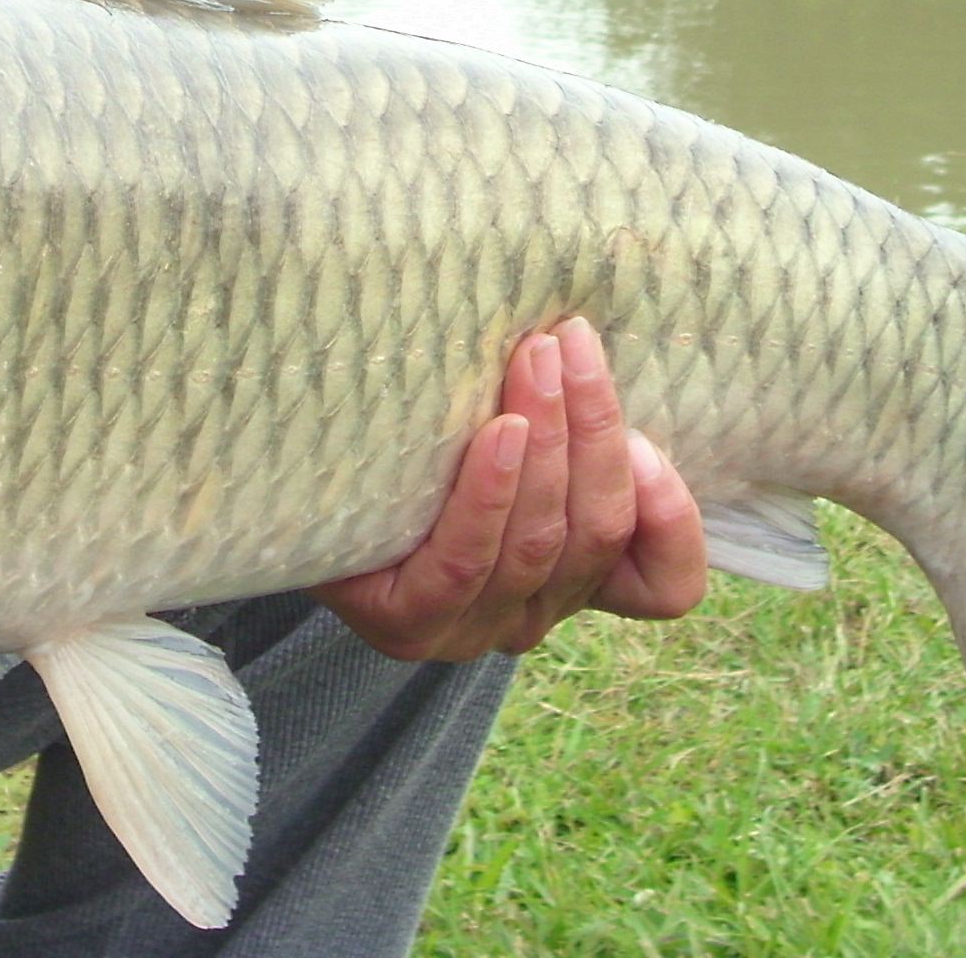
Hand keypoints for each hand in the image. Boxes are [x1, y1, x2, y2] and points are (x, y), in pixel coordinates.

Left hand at [315, 316, 706, 663]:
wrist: (291, 485)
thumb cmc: (412, 443)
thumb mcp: (498, 422)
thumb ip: (558, 411)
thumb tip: (590, 336)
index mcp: (575, 581)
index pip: (665, 586)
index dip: (673, 518)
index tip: (651, 437)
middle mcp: (533, 616)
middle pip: (597, 533)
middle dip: (594, 428)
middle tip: (570, 341)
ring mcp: (471, 629)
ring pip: (542, 542)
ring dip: (547, 438)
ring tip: (533, 358)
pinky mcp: (408, 626)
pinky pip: (469, 559)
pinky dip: (492, 491)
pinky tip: (493, 430)